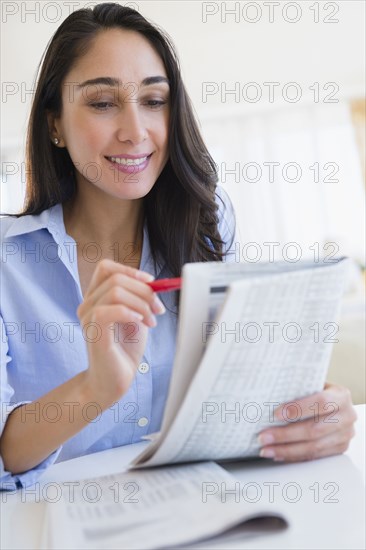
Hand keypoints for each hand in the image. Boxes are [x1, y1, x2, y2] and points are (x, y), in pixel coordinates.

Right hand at [77, 259, 165, 406]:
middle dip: (144, 290)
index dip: (130, 270)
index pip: (106, 267)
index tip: (152, 283)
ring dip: (141, 304)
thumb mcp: (137, 317)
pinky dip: (130, 312)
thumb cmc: (124, 350)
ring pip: (115, 291)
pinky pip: (109, 310)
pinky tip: (140, 323)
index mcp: (96, 298)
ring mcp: (88, 317)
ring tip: (151, 321)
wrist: (114, 381)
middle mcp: (87, 304)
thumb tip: (155, 283)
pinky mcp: (93, 332)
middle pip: (116, 278)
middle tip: (158, 309)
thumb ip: (140, 299)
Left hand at [258, 383, 356, 461]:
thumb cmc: (315, 391)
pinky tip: (278, 454)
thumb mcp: (310, 385)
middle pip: (315, 430)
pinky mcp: (340, 448)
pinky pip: (315, 456)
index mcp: (340, 395)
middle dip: (285, 435)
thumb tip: (266, 395)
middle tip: (263, 437)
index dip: (298, 408)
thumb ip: (296, 389)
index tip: (276, 414)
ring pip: (314, 447)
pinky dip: (294, 456)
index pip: (321, 402)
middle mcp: (347, 416)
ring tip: (266, 449)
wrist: (332, 402)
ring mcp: (345, 434)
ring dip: (286, 450)